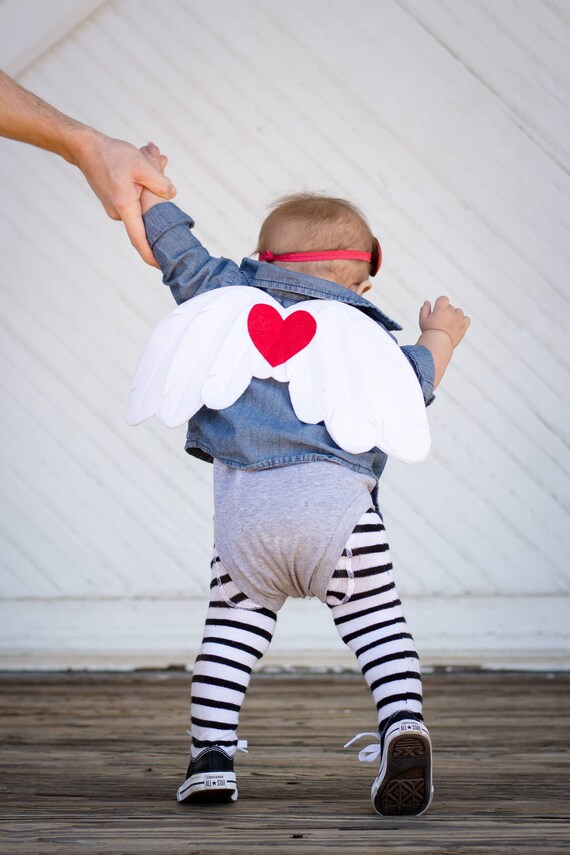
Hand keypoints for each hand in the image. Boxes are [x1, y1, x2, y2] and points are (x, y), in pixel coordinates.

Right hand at [76, 133, 175, 266]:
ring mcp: (115, 208)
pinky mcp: (114, 201)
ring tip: (155, 158)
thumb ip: (160, 182)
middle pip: (146, 217)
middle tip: (164, 170)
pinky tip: (145, 163)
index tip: (161, 266)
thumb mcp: (141, 165)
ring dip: (151, 188)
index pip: (139, 239)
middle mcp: (118, 213)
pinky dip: (142, 185)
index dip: (150, 255)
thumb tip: (172, 194)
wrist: (86, 148)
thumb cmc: (112, 155)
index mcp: (125, 207)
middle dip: (159, 203)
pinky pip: (133, 199)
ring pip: (140, 204)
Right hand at [419, 295, 469, 347]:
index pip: (443, 299)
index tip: (436, 310)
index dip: (440, 303)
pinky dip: (462, 320)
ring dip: (454, 315)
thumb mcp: (422, 320)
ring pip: (458, 311)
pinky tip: (456, 325)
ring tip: (448, 324)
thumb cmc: (429, 332)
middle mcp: (451, 312)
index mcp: (441, 309)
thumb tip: (427, 302)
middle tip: (439, 322)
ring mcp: (459, 319)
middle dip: (445, 312)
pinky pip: (466, 319)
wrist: (438, 344)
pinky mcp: (463, 327)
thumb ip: (425, 309)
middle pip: (450, 307)